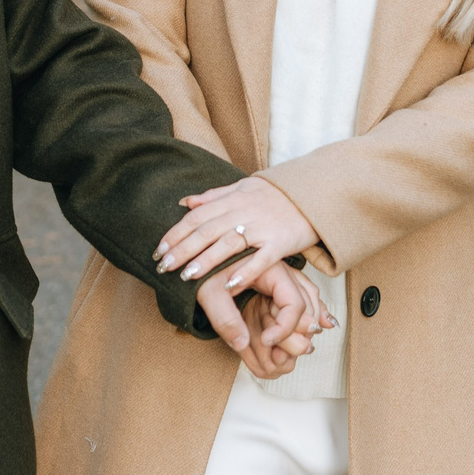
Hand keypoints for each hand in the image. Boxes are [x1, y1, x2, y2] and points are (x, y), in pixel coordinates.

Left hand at [159, 176, 320, 290]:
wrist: (314, 194)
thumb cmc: (275, 195)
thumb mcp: (243, 188)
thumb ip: (214, 196)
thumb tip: (185, 202)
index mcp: (233, 199)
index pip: (197, 216)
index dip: (176, 233)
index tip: (159, 250)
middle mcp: (244, 212)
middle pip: (207, 231)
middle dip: (183, 249)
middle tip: (164, 267)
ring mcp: (262, 228)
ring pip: (229, 244)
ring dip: (206, 260)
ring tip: (187, 276)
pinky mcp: (280, 243)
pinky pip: (260, 259)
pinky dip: (244, 272)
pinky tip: (228, 285)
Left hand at [196, 259, 333, 379]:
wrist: (197, 259)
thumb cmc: (203, 268)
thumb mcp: (208, 291)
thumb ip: (225, 318)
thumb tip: (242, 344)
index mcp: (271, 269)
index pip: (294, 303)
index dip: (285, 328)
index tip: (267, 342)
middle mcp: (282, 274)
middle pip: (306, 307)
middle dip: (299, 334)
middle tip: (279, 356)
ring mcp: (282, 282)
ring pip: (308, 305)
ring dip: (304, 329)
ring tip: (293, 351)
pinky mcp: (275, 289)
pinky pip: (298, 304)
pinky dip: (304, 318)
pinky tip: (322, 324)